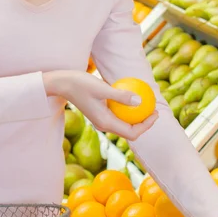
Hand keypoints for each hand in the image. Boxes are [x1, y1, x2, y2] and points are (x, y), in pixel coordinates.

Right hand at [43, 70, 157, 140]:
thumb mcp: (102, 88)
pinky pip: (117, 114)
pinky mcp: (99, 113)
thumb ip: (121, 95)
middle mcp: (104, 125)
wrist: (62, 83)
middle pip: (129, 131)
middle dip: (144, 123)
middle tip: (155, 109)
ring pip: (124, 124)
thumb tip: (140, 101)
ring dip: (136, 117)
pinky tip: (133, 96)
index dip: (146, 126)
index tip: (155, 113)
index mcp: (105, 123)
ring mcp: (101, 120)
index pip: (132, 133)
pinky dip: (127, 109)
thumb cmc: (80, 84)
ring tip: (147, 103)